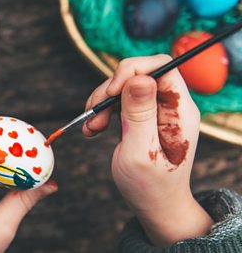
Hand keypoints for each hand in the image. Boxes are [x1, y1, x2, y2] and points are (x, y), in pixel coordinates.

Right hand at [83, 55, 212, 245]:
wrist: (154, 204)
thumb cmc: (150, 185)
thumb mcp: (140, 152)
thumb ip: (140, 115)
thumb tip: (139, 78)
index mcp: (180, 110)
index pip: (162, 67)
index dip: (134, 70)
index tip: (112, 92)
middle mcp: (170, 105)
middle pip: (138, 74)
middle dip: (110, 90)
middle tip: (94, 115)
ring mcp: (155, 110)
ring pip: (124, 85)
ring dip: (101, 102)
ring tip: (91, 127)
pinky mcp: (142, 116)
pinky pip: (119, 100)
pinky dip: (101, 110)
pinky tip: (93, 128)